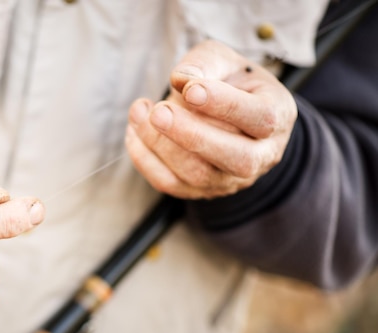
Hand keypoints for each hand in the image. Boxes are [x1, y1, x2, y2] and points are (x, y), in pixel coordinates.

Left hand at [125, 40, 297, 198]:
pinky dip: (145, 160)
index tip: (190, 89)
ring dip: (160, 144)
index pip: (260, 118)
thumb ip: (204, 63)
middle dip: (190, 134)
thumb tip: (181, 80)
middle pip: (234, 157)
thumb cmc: (228, 82)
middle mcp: (262, 155)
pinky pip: (170, 184)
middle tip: (158, 112)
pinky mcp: (200, 191)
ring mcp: (231, 180)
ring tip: (139, 112)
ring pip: (197, 174)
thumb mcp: (224, 61)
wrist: (228, 115)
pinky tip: (134, 132)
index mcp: (278, 116)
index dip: (223, 104)